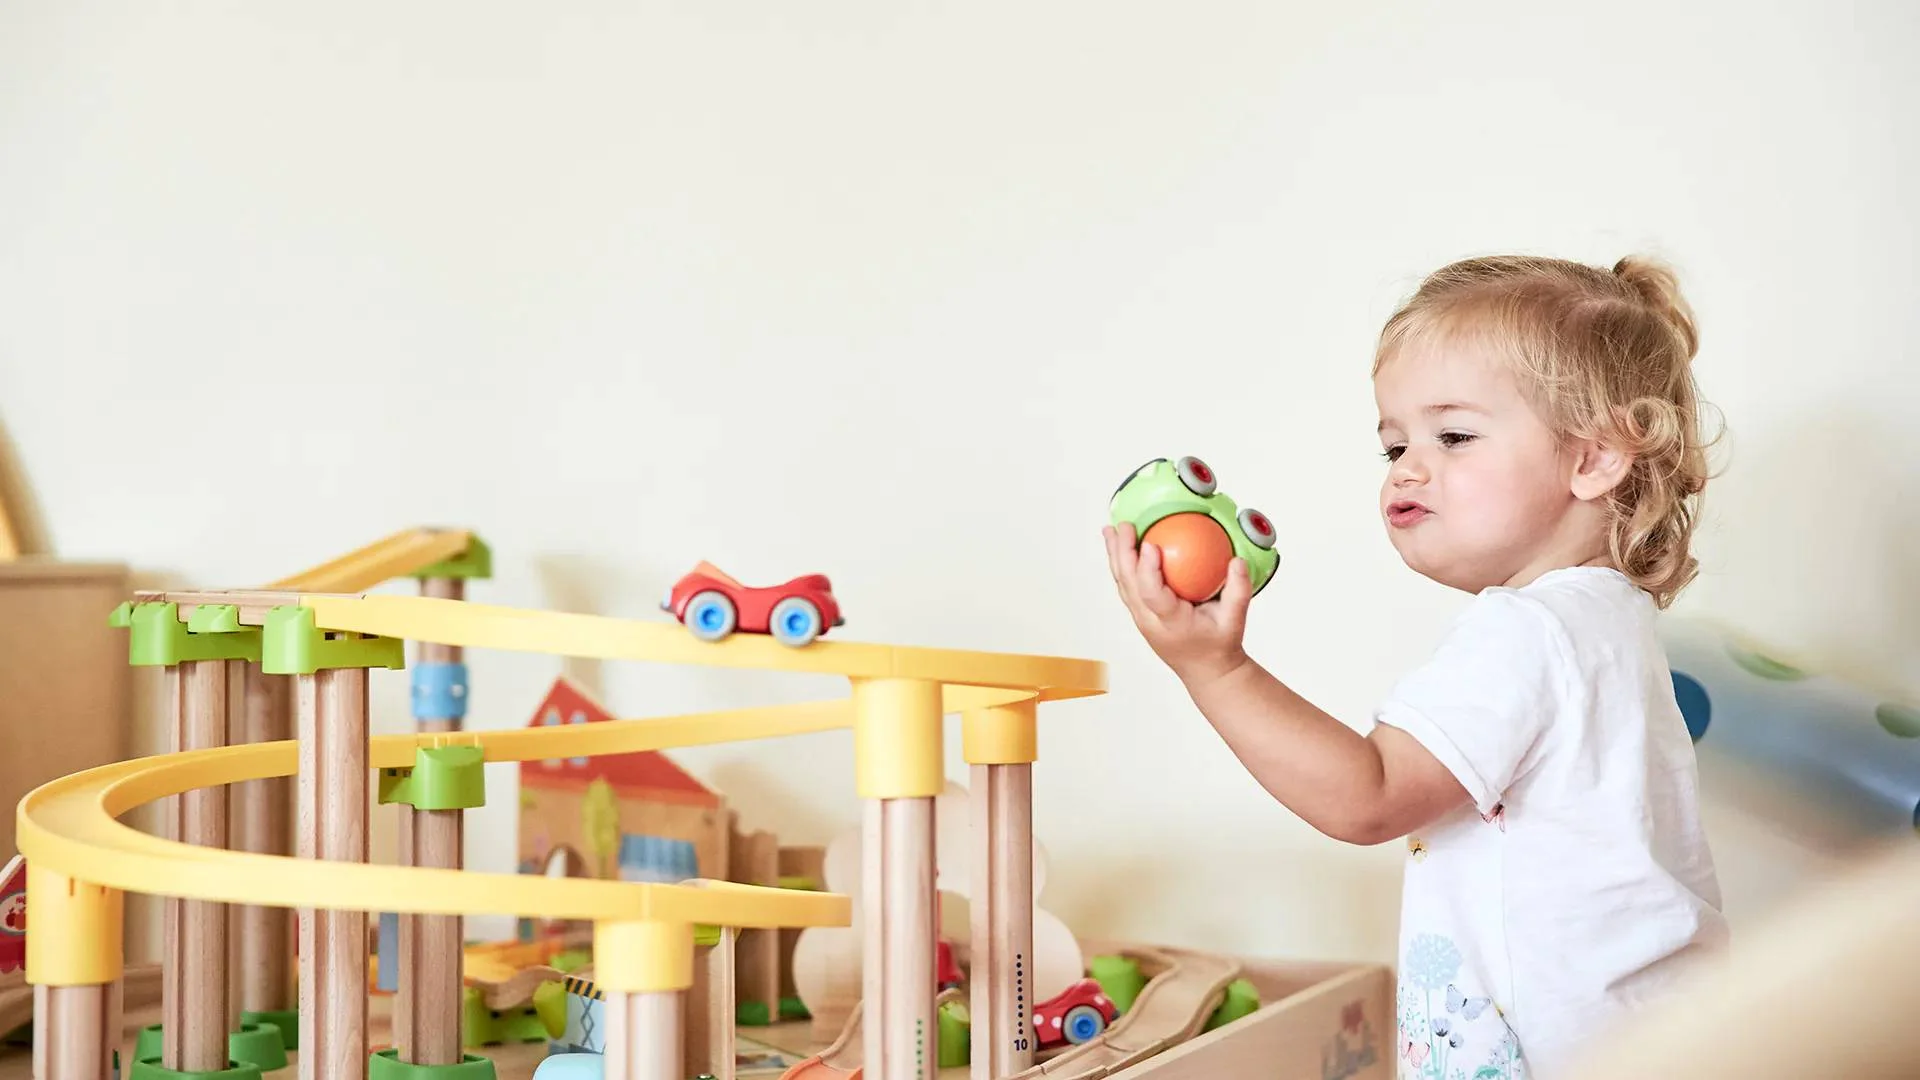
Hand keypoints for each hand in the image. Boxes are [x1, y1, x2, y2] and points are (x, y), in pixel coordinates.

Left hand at [1103, 522, 1251, 685]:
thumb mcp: (1235, 621)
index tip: (1150, 544)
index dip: (1148, 570)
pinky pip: (1127, 586)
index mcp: (1171, 623)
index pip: (1153, 595)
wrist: (1206, 670)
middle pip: (1129, 585)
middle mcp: (1150, 621)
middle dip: (1123, 554)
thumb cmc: (1220, 645)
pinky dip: (1122, 565)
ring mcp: (1142, 618)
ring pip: (1123, 585)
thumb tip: (1237, 560)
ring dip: (1115, 556)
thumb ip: (1238, 591)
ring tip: (1111, 530)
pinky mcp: (1141, 614)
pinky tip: (1121, 546)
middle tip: (1125, 526)